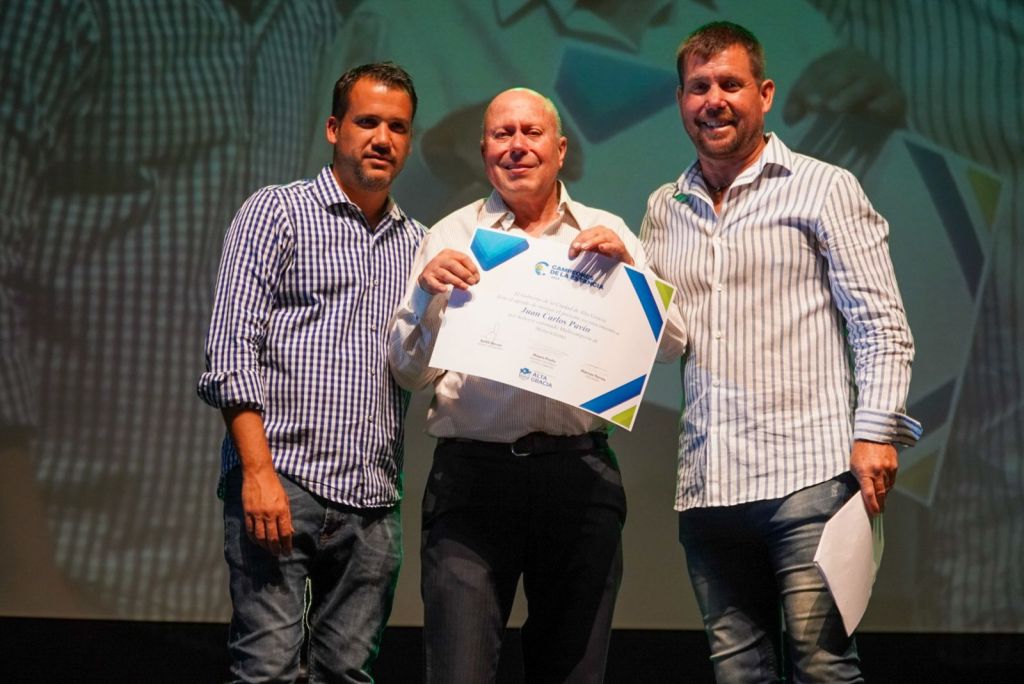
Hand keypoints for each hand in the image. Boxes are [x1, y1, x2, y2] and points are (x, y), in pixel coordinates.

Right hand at [241, 466, 293, 554]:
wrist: (258, 474)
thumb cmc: (274, 486)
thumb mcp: (285, 500)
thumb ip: (287, 517)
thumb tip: (290, 532)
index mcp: (282, 510)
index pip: (285, 533)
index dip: (287, 545)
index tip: (287, 552)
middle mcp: (269, 514)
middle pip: (272, 538)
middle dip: (276, 549)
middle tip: (278, 554)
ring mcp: (257, 514)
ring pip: (260, 537)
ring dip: (265, 546)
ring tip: (268, 550)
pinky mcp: (247, 512)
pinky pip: (250, 530)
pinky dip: (253, 539)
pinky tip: (257, 542)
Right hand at [417, 249, 478, 293]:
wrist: (428, 278)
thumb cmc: (445, 272)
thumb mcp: (456, 268)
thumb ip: (466, 272)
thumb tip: (475, 279)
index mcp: (449, 253)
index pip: (463, 258)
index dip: (472, 268)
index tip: (477, 277)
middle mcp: (440, 259)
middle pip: (453, 264)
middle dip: (465, 274)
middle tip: (472, 282)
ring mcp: (433, 268)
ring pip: (445, 274)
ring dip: (457, 281)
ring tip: (465, 287)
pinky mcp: (427, 278)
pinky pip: (433, 282)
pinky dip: (439, 286)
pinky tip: (445, 290)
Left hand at [568, 226, 633, 264]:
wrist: (622, 265)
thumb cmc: (605, 256)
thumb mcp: (591, 253)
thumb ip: (581, 251)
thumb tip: (571, 254)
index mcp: (597, 232)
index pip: (585, 234)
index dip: (577, 241)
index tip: (571, 253)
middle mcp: (606, 233)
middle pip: (593, 233)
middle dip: (583, 240)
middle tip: (575, 248)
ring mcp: (615, 240)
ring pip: (603, 237)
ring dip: (593, 242)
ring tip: (584, 247)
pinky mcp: (621, 249)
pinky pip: (615, 246)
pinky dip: (608, 246)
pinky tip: (601, 247)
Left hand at [783, 48, 905, 128]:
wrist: (877, 115)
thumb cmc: (839, 102)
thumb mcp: (815, 99)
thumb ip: (798, 104)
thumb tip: (790, 118)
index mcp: (838, 60)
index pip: (821, 67)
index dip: (810, 83)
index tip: (803, 101)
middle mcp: (861, 65)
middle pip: (845, 70)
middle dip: (828, 86)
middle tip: (814, 104)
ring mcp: (880, 80)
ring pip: (866, 83)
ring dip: (849, 95)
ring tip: (833, 108)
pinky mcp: (896, 99)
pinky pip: (891, 99)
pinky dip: (882, 105)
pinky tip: (871, 111)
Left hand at [850, 439, 897, 515]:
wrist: (873, 435)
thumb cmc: (860, 450)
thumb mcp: (854, 465)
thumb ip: (860, 479)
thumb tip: (866, 492)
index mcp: (865, 472)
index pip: (869, 494)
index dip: (872, 505)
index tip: (874, 512)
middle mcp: (878, 472)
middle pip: (881, 493)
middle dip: (880, 503)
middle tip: (879, 510)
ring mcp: (888, 469)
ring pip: (888, 487)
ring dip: (884, 494)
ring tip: (881, 497)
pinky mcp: (895, 466)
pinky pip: (892, 480)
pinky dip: (889, 484)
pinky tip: (885, 485)